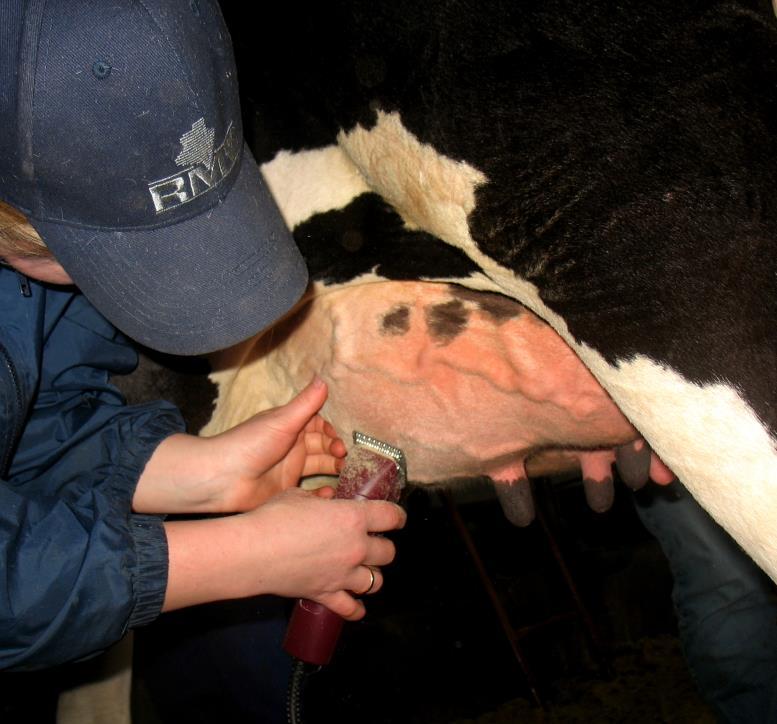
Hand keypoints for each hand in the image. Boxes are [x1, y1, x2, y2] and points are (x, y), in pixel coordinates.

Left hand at [134, 376, 345, 513]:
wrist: (221, 477)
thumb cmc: (250, 443)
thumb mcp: (282, 420)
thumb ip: (306, 403)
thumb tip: (324, 378)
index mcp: (290, 426)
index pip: (319, 425)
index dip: (332, 431)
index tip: (341, 439)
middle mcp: (292, 446)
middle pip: (323, 446)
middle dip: (336, 450)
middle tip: (344, 457)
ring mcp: (289, 468)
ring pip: (320, 466)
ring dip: (334, 468)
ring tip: (346, 472)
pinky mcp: (286, 490)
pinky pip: (310, 491)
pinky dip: (322, 492)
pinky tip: (330, 492)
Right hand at [163, 487, 406, 619]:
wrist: (253, 551)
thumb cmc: (273, 517)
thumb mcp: (299, 496)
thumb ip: (319, 498)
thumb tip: (326, 499)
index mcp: (352, 517)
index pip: (391, 516)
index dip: (397, 516)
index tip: (395, 518)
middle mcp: (355, 547)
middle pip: (388, 552)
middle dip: (383, 547)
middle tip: (373, 543)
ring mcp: (343, 574)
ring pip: (376, 581)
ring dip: (372, 575)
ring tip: (363, 571)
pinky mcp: (327, 594)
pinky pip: (351, 608)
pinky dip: (356, 608)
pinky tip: (356, 605)